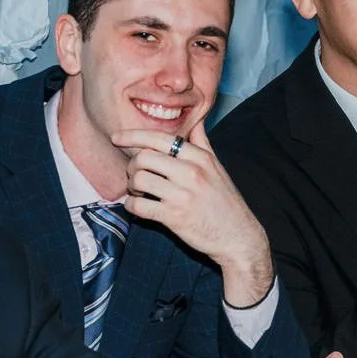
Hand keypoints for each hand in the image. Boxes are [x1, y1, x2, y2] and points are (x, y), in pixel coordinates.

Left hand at [113, 126, 273, 306]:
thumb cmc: (226, 202)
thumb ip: (203, 143)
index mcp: (200, 157)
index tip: (117, 138)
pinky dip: (131, 207)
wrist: (239, 237)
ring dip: (131, 187)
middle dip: (132, 166)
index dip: (133, 135)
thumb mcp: (218, 168)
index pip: (160, 138)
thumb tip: (196, 120)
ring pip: (138, 180)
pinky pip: (138, 206)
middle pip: (143, 157)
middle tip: (135, 176)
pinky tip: (137, 207)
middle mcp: (191, 172)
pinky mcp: (174, 217)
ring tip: (138, 193)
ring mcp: (182, 195)